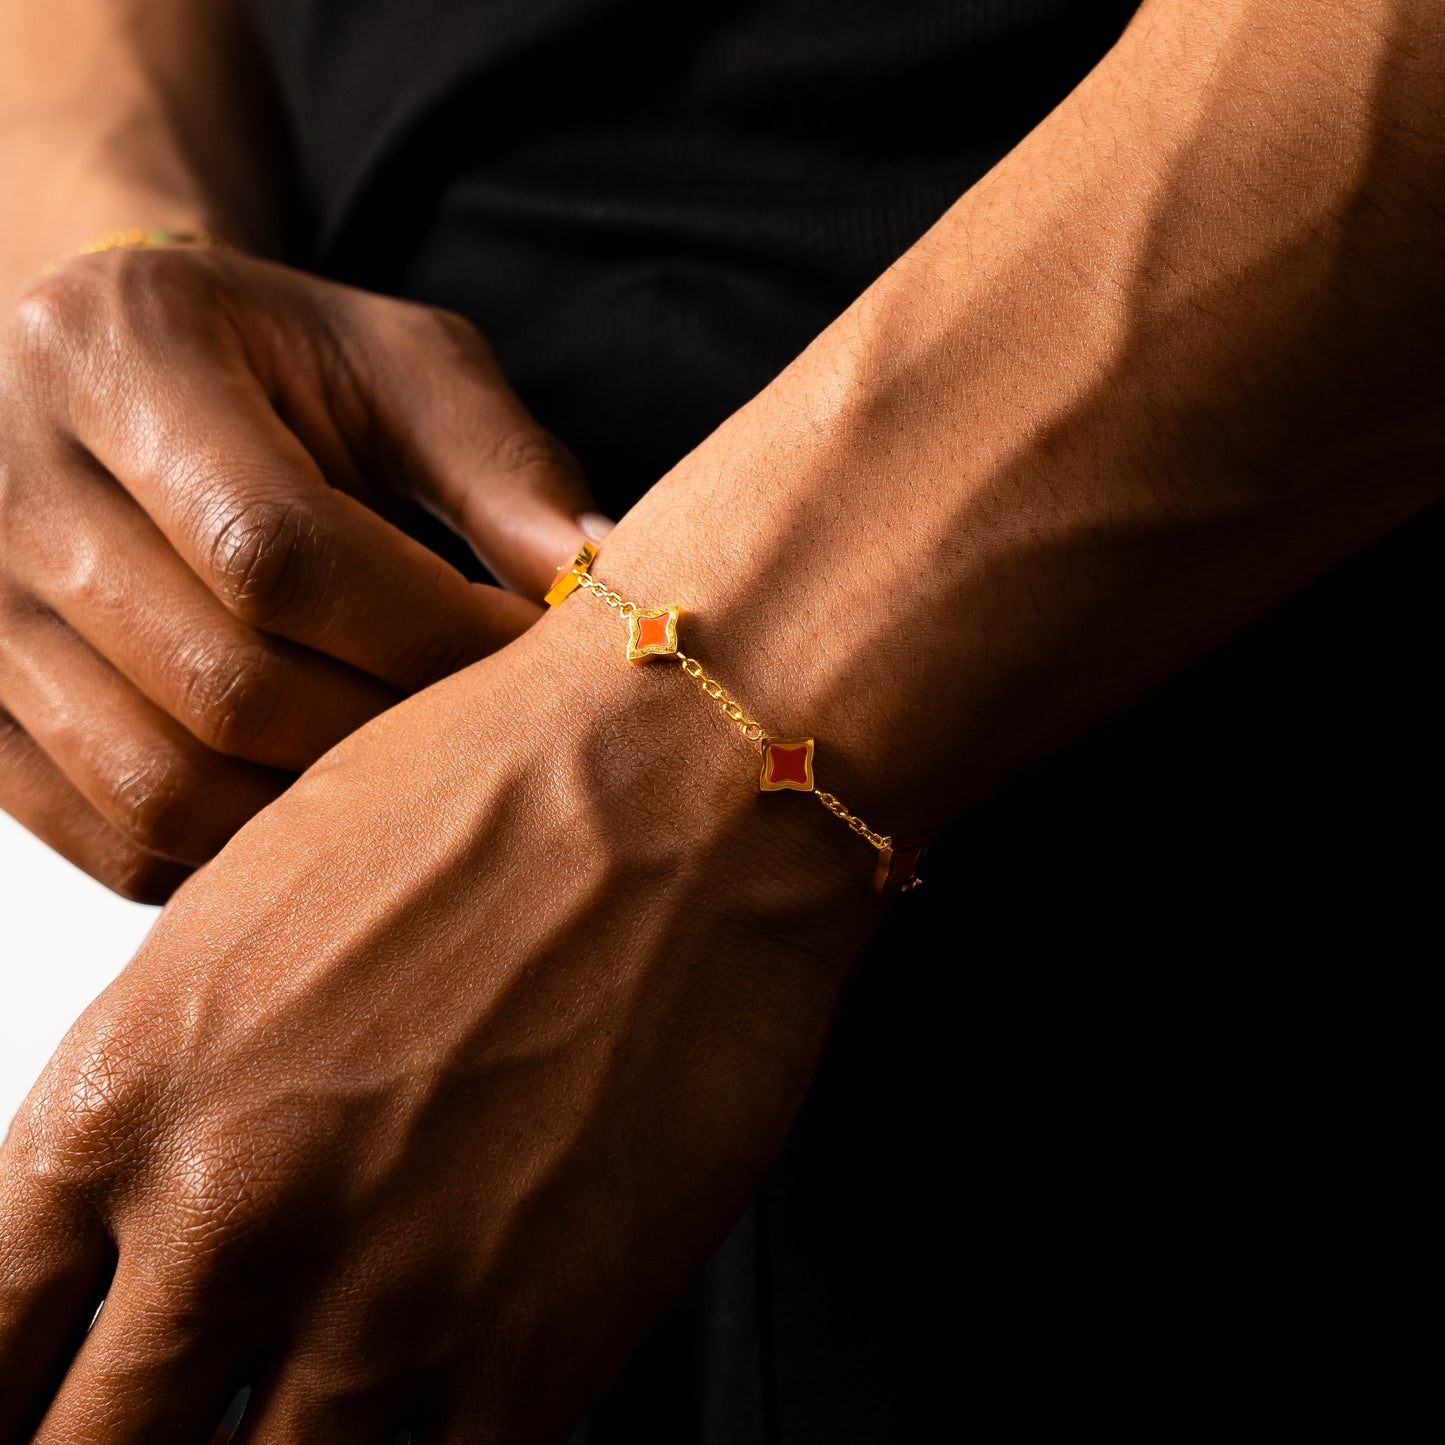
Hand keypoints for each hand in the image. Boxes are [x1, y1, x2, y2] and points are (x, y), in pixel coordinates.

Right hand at [0, 244, 602, 898]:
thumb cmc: (280, 365)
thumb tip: (604, 587)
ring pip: (166, 787)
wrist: (119, 379)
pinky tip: (319, 804)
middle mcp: (8, 489)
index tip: (533, 657)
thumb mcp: (402, 367)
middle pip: (226, 685)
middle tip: (487, 726)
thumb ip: (504, 469)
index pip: (277, 547)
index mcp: (119, 359)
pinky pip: (116, 842)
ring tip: (413, 766)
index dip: (431, 629)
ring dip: (324, 809)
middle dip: (394, 729)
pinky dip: (239, 854)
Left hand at [0, 583, 876, 1442]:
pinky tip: (432, 1407)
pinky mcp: (540, 1347)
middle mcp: (230, 1217)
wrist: (692, 776)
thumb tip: (145, 1237)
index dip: (12, 1402)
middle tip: (177, 1416)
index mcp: (124, 1099)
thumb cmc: (492, 799)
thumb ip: (168, 1108)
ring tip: (311, 1415)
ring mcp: (387, 1303)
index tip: (60, 1399)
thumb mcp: (248, 920)